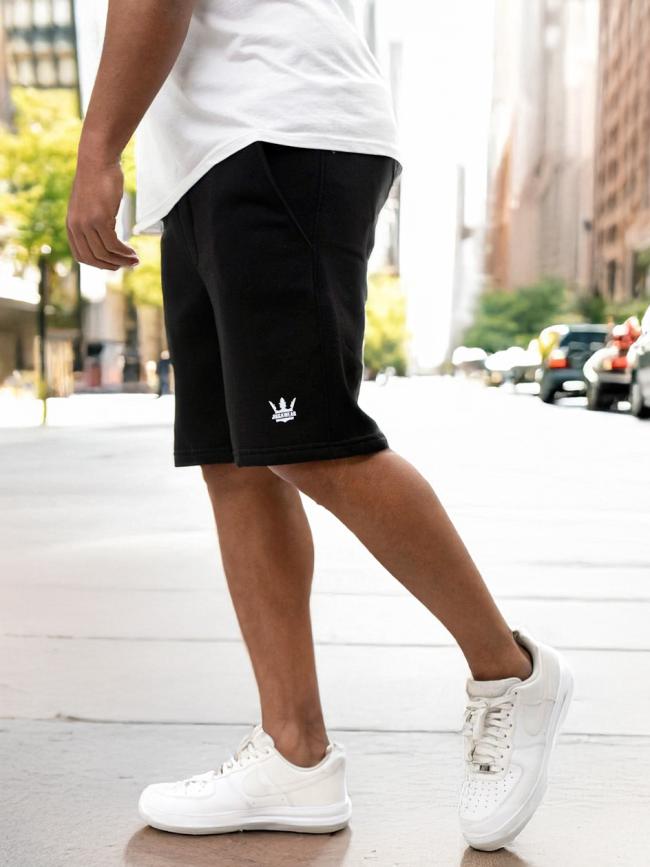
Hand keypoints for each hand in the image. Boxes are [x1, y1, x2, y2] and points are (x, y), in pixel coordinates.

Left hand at [67, 153, 139, 270]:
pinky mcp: (99, 219)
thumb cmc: (98, 180)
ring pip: (104, 253)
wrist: (97, 160)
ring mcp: (87, 223)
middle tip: (128, 265)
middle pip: (93, 258)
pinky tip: (132, 251)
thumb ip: (93, 222)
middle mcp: (76, 226)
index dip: (99, 264)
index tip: (114, 264)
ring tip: (135, 260)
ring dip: (122, 260)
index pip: (82, 256)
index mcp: (71, 225)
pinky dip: (124, 251)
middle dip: (112, 265)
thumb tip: (106, 237)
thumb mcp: (90, 205)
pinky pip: (113, 244)